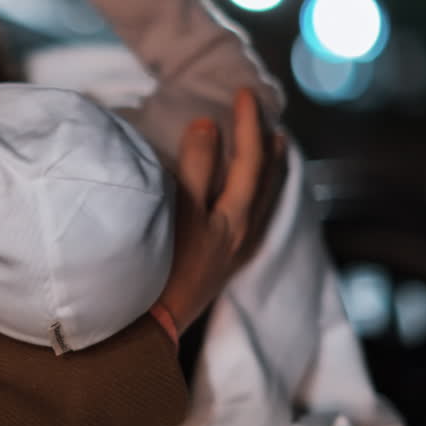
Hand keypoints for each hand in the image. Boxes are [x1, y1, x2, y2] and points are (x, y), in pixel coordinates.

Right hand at [153, 88, 284, 335]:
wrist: (150, 332)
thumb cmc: (160, 270)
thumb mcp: (178, 213)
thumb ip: (198, 169)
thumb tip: (209, 126)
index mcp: (235, 219)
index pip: (250, 160)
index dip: (248, 124)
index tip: (244, 93)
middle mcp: (242, 235)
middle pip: (266, 180)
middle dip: (266, 144)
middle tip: (264, 115)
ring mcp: (235, 252)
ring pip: (264, 202)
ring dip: (270, 170)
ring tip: (275, 148)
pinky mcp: (223, 266)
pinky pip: (255, 219)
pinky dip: (260, 197)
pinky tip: (253, 200)